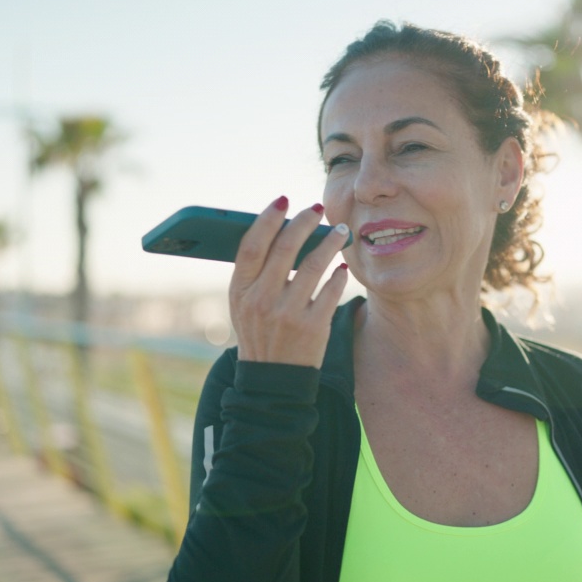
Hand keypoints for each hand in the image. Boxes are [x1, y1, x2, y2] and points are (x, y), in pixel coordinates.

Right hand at [228, 196, 349, 367]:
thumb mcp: (244, 304)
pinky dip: (338, 273)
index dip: (267, 218)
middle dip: (304, 222)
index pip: (251, 244)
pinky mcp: (313, 328)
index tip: (283, 200)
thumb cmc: (259, 332)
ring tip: (339, 231)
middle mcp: (261, 301)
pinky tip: (341, 266)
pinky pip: (331, 290)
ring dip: (330, 242)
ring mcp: (288, 315)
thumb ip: (255, 272)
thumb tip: (281, 229)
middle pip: (285, 248)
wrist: (271, 380)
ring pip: (314, 264)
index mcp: (240, 291)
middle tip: (317, 209)